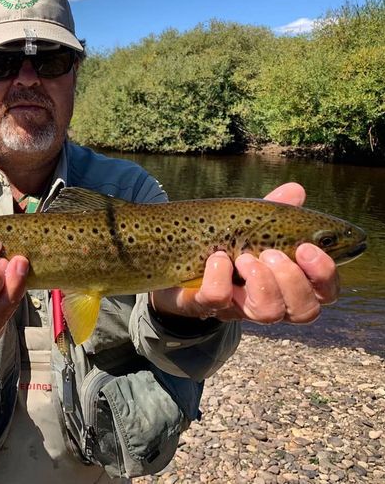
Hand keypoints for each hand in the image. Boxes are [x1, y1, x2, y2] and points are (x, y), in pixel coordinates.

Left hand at [151, 182, 339, 324]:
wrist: (177, 261)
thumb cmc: (226, 244)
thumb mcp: (251, 225)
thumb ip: (275, 210)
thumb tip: (295, 190)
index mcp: (289, 281)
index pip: (326, 292)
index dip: (324, 274)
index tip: (306, 248)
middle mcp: (271, 301)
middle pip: (304, 310)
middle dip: (291, 279)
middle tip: (270, 252)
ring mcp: (238, 307)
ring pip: (268, 313)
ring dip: (261, 282)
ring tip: (243, 257)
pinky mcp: (204, 305)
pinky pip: (218, 300)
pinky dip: (219, 277)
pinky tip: (216, 259)